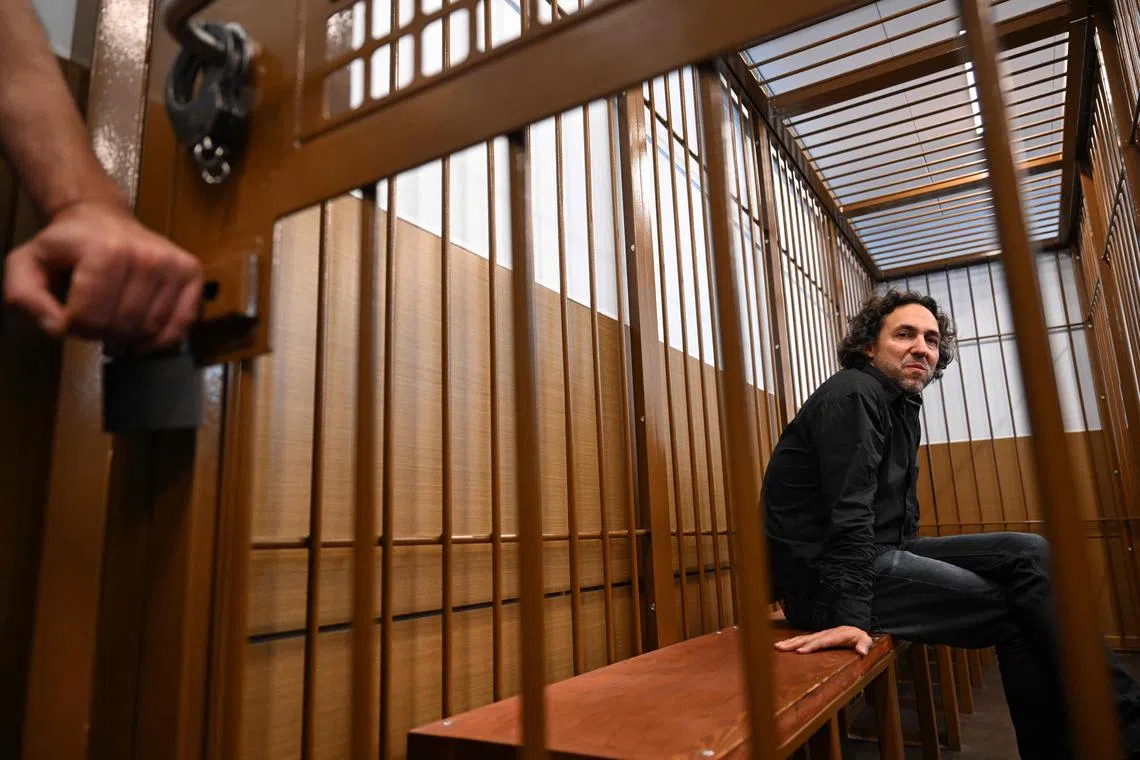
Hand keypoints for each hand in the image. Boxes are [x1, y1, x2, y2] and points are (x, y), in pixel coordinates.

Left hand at [4, 199, 202, 350]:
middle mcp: (147, 257)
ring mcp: (174, 265)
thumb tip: (55, 326)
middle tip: (93, 318)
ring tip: (116, 319)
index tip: (67, 314)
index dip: (71, 327)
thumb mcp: (27, 263)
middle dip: (101, 333)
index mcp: (106, 252)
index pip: (89, 319)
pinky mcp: (192, 273)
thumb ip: (24, 296)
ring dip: (128, 337)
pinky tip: (143, 331)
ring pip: (150, 331)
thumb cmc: (66, 245)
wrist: (103, 218)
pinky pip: (182, 326)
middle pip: (122, 327)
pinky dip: (162, 339)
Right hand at [774, 626, 872, 656]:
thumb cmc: (858, 637)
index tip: (800, 651)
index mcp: (836, 635)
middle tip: (780, 647)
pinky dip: (792, 641)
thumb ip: (864, 644)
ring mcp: (819, 635)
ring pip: (802, 638)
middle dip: (794, 643)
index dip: (811, 646)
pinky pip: (803, 639)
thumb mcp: (865, 640)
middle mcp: (825, 634)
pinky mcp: (816, 637)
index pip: (822, 641)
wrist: (853, 630)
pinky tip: (783, 645)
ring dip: (790, 642)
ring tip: (777, 646)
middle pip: (808, 639)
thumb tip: (861, 651)